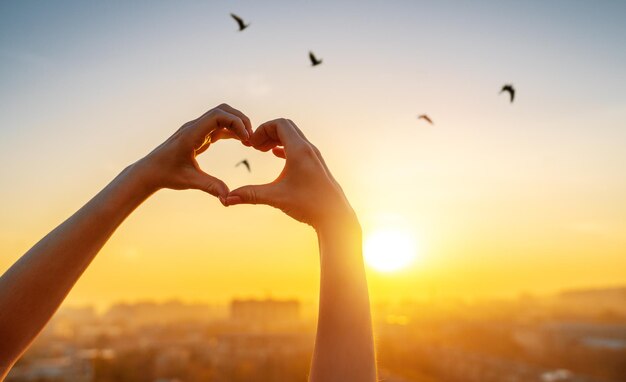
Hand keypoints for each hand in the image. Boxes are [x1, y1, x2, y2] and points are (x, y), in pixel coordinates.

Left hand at [132, 104, 251, 197]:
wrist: (150, 171)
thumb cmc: (167, 174)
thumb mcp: (189, 181)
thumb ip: (210, 186)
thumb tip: (228, 197)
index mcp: (191, 134)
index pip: (217, 116)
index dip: (235, 123)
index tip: (247, 138)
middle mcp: (194, 127)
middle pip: (222, 110)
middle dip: (240, 120)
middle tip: (252, 137)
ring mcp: (197, 129)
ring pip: (222, 116)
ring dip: (237, 124)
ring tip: (249, 140)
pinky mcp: (199, 135)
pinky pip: (219, 126)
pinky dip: (232, 131)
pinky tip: (241, 141)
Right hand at [224, 118, 355, 228]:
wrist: (335, 215)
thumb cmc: (309, 204)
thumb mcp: (276, 198)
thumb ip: (251, 195)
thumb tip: (226, 199)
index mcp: (299, 150)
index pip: (279, 124)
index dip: (262, 129)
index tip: (251, 144)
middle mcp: (308, 149)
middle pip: (286, 127)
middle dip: (267, 132)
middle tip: (254, 146)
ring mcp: (314, 156)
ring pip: (293, 136)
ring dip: (277, 139)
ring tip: (262, 151)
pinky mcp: (316, 165)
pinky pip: (299, 146)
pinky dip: (285, 146)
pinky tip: (276, 156)